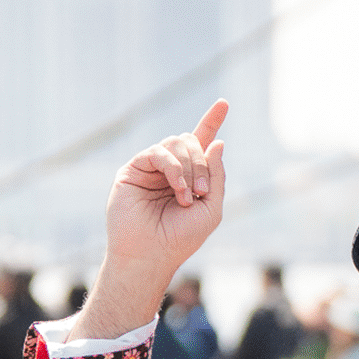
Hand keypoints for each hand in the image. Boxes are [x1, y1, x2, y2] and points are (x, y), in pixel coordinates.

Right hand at [72, 100, 227, 340]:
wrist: (150, 256)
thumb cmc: (181, 239)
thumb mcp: (211, 209)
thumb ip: (216, 176)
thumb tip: (218, 142)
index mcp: (189, 177)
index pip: (202, 143)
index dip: (212, 122)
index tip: (224, 103)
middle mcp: (170, 169)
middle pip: (191, 141)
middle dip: (202, 162)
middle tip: (201, 191)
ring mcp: (151, 167)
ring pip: (177, 143)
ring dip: (189, 167)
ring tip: (187, 196)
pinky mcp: (133, 169)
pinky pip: (159, 152)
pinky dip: (173, 168)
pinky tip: (178, 190)